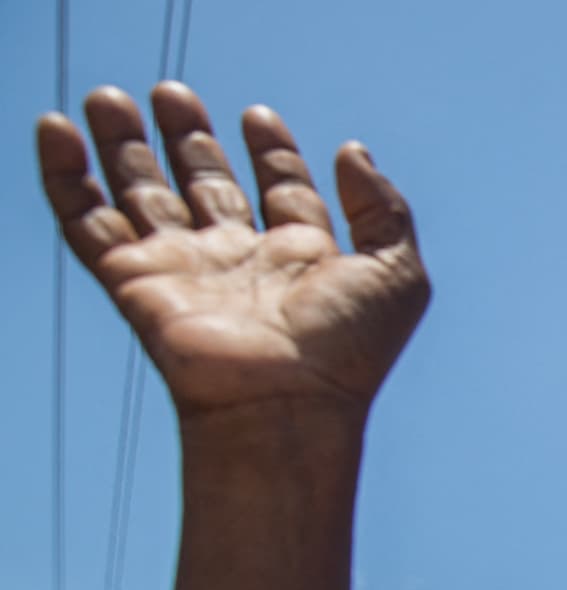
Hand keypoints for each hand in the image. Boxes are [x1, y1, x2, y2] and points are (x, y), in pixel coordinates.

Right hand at [37, 84, 427, 420]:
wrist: (286, 405)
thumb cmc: (348, 350)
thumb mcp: (395, 272)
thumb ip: (383, 208)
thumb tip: (352, 151)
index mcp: (302, 259)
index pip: (283, 193)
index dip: (272, 154)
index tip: (258, 116)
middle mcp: (241, 262)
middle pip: (207, 186)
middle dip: (188, 140)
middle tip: (171, 93)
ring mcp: (185, 271)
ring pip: (144, 195)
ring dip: (125, 146)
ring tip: (112, 98)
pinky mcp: (135, 282)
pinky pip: (87, 221)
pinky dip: (65, 177)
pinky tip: (57, 129)